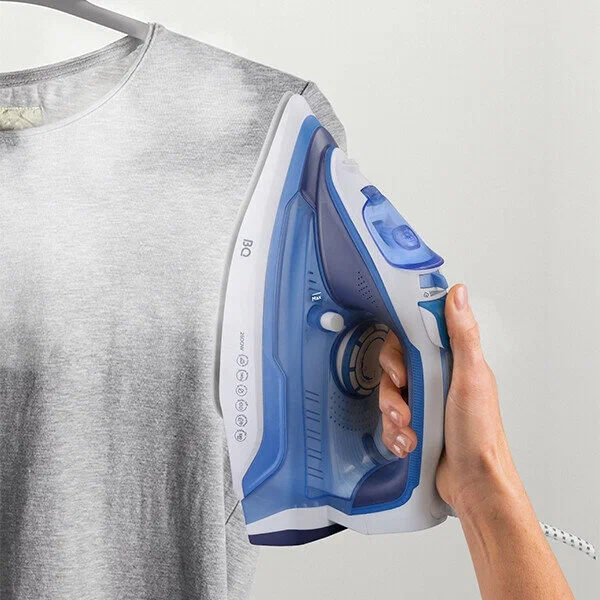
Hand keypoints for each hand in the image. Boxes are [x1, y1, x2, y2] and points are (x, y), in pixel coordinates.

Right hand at [378, 284, 521, 516]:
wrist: (473, 485)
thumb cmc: (480, 436)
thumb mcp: (472, 379)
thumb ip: (462, 335)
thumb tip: (458, 295)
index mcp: (452, 362)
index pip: (416, 337)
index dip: (400, 348)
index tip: (402, 367)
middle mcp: (437, 380)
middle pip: (395, 367)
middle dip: (392, 387)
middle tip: (404, 399)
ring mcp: (425, 403)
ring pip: (389, 395)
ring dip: (393, 414)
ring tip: (408, 427)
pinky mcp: (415, 425)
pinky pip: (390, 420)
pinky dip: (395, 433)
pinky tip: (408, 442)